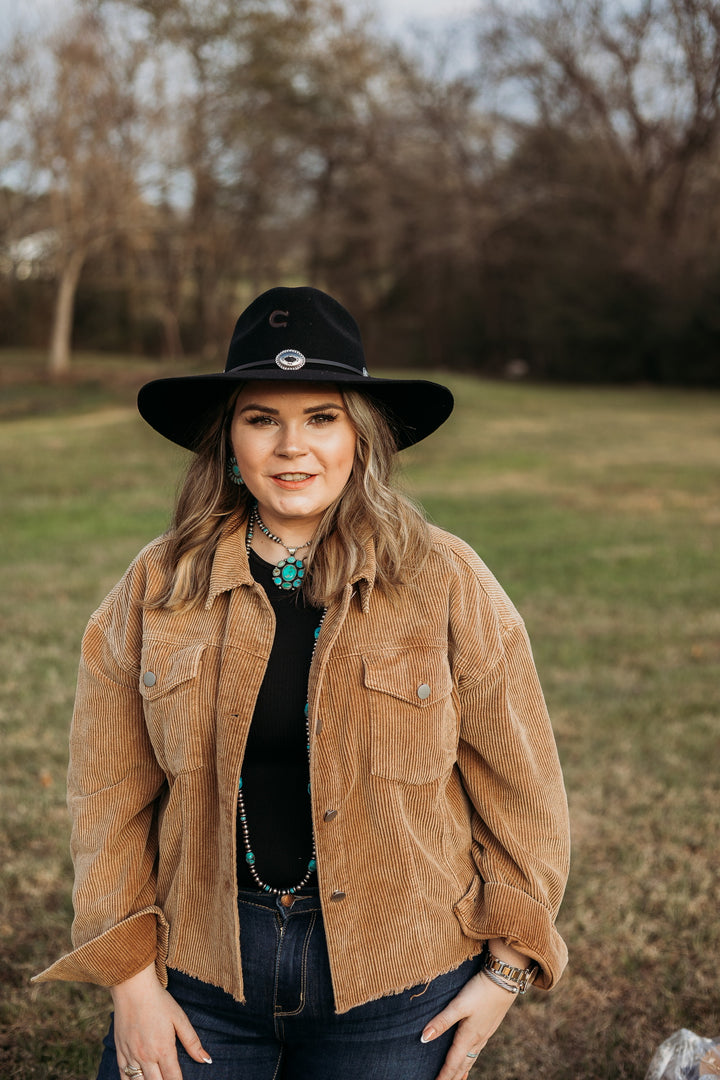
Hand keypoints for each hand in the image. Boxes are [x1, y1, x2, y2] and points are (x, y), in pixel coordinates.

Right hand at [110, 962, 211, 1079]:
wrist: (133, 988)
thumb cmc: (159, 1001)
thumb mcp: (180, 1018)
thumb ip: (192, 1042)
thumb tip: (207, 1060)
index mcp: (163, 1049)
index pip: (173, 1079)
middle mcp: (146, 1056)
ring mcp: (131, 1055)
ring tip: (157, 1079)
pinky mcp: (120, 1051)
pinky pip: (123, 1076)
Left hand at [421, 972, 516, 1079]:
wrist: (505, 980)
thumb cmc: (481, 991)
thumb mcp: (459, 1005)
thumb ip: (442, 1021)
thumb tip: (424, 1038)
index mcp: (468, 1037)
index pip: (453, 1063)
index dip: (443, 1076)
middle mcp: (477, 1039)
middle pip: (463, 1065)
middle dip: (453, 1077)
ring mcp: (485, 1033)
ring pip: (471, 1058)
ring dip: (462, 1071)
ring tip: (457, 1079)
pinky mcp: (489, 1026)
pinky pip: (478, 1050)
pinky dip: (471, 1059)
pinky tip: (471, 1055)